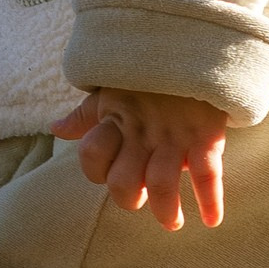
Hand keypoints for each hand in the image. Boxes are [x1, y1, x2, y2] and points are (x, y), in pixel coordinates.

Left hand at [52, 87, 228, 231]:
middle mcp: (143, 131)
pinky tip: (212, 220)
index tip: (107, 176)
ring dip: (165, 211)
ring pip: (162, 184)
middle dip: (129, 199)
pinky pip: (208, 174)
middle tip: (141, 199)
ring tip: (171, 222)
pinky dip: (211, 201)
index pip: (92, 153)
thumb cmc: (147, 76)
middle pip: (124, 180)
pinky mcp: (206, 135)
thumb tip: (56, 129)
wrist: (194, 45)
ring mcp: (175, 135)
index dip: (94, 170)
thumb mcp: (111, 89)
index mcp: (116, 118)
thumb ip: (85, 115)